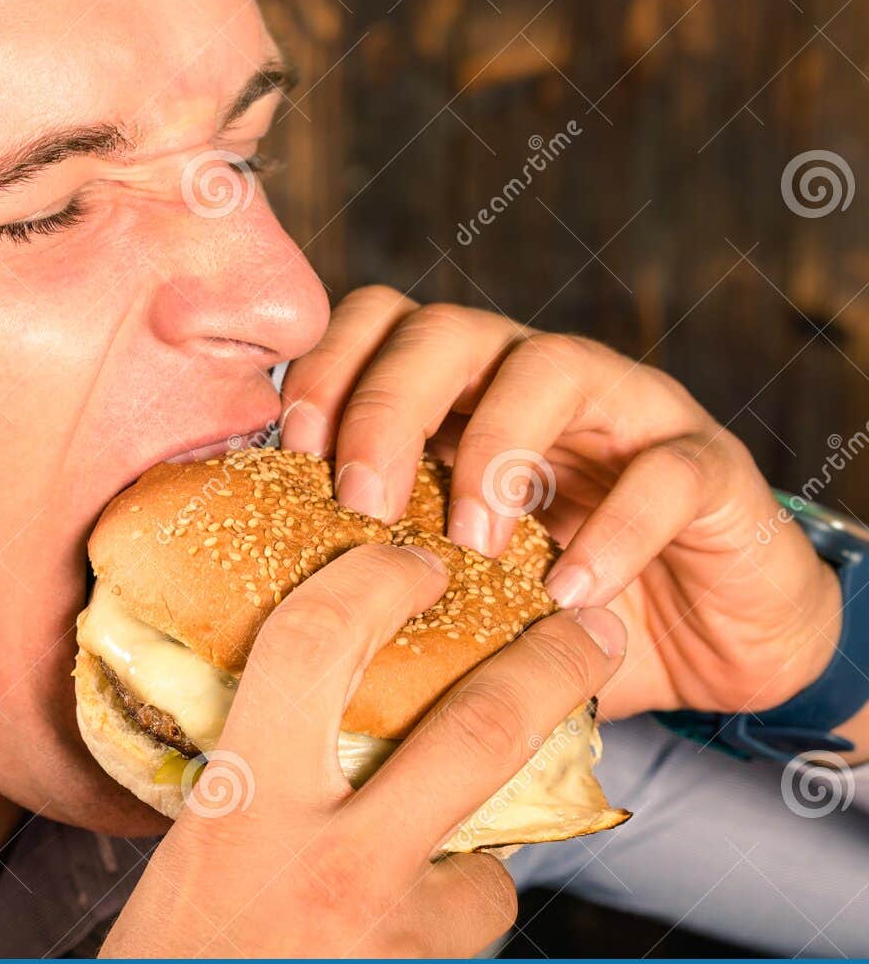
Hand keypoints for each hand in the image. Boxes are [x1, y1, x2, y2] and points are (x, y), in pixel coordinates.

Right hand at [100, 542, 623, 957]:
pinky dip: (445, 924)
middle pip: (479, 733)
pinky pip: (465, 939)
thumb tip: (292, 732)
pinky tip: (396, 941)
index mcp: (245, 805)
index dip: (373, 582)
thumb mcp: (190, 853)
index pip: (316, 646)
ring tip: (414, 874)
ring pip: (489, 866)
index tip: (410, 564)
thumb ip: (249, 788)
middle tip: (593, 630)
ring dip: (468, 856)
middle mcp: (332, 864)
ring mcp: (394, 940)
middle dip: (552, 667)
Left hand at [277, 287, 840, 719]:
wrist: (706, 641)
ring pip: (549, 367)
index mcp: (457, 390)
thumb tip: (257, 603)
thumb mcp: (450, 582)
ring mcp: (624, 409)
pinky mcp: (706, 465)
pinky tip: (570, 593)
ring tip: (470, 545)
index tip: (290, 451)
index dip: (325, 368)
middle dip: (388, 407)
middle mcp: (531, 376)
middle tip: (364, 503)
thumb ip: (379, 566)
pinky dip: (614, 529)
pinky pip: (662, 471)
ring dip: (494, 452)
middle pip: (445, 331)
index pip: (376, 323)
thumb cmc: (549, 604)